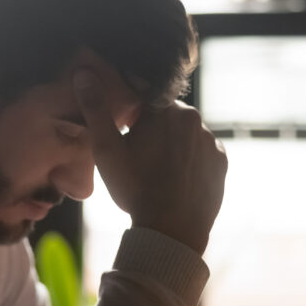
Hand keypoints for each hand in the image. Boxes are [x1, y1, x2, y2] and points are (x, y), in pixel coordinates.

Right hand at [73, 69, 226, 254]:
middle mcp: (194, 118)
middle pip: (165, 115)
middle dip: (151, 128)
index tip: (123, 133)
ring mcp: (211, 141)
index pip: (142, 96)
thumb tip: (83, 73)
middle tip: (137, 158)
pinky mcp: (221, 163)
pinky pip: (201, 154)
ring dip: (171, 145)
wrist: (171, 232)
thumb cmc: (135, 190)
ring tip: (156, 173)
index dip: (128, 114)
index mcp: (165, 108)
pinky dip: (189, 161)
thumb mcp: (107, 150)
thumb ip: (96, 109)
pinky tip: (174, 180)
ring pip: (184, 134)